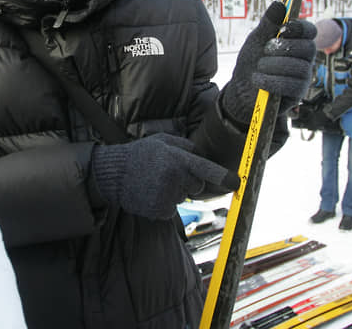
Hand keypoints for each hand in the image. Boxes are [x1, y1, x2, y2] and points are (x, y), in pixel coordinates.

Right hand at [91, 133, 239, 219]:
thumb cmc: (139, 155)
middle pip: (197, 185)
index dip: (224, 177)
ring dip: (174, 192)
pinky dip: (164, 204)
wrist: (114, 174)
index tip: (237, 183)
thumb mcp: (161, 141)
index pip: (206, 169)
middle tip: (166, 173)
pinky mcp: (160, 210)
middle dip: (188, 180)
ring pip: (184, 197)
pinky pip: (172, 209)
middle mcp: (175, 177)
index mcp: (177, 159)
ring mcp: (167, 195)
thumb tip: (201, 155)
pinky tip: (151, 193)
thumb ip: (185, 146)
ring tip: (154, 182)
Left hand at [221, 2, 316, 126]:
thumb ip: (268, 24)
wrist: (240, 91)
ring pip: (300, 68)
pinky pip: (292, 86)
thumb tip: (280, 4)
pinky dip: (272, 81)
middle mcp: (304, 60)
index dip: (301, 27)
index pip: (310, 31)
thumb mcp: (256, 41)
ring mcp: (303, 78)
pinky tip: (259, 80)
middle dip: (284, 48)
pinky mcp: (297, 95)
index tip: (285, 27)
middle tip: (266, 50)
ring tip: (259, 67)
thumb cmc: (251, 64)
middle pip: (308, 48)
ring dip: (275, 65)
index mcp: (296, 43)